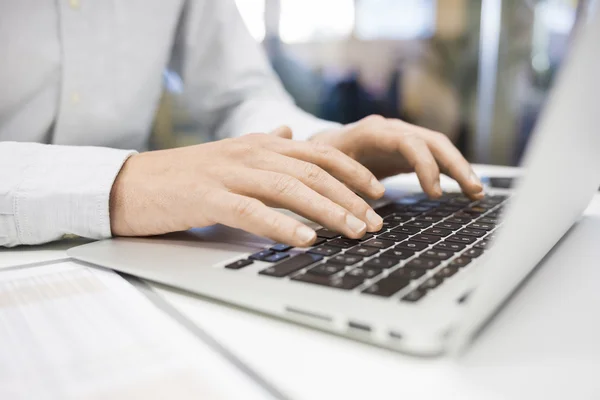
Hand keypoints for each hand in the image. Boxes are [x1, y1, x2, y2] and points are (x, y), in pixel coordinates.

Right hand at [109, 127, 384, 245]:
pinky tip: (307, 238)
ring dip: (328, 212)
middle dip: (350, 197)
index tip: (377, 192)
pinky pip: (254, 212)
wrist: (133, 183)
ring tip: (354, 231)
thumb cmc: (186, 175)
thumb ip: (264, 145)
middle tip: (375, 221)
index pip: (318, 153)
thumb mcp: (231, 153)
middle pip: (313, 173)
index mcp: (259, 144)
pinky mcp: (209, 198)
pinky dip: (283, 225)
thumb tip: (291, 134)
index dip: (352, 172)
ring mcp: (230, 174)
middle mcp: (250, 153)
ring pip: (291, 190)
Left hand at [310, 115, 483, 198]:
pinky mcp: (406, 149)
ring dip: (459, 167)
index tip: (434, 193)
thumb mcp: (327, 171)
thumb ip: (345, 182)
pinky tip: (465, 187)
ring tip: (477, 191)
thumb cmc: (320, 161)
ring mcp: (400, 137)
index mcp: (372, 132)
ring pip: (437, 147)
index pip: (408, 142)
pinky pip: (433, 156)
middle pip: (432, 141)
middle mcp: (391, 129)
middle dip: (455, 165)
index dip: (425, 165)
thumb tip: (369, 204)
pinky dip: (450, 170)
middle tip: (473, 190)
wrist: (317, 149)